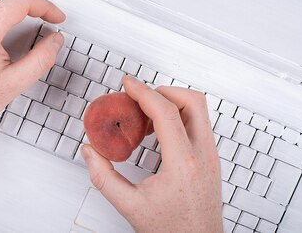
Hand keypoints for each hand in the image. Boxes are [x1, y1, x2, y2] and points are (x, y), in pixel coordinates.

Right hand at [81, 76, 221, 232]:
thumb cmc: (173, 231)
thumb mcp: (129, 206)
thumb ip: (103, 177)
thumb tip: (90, 152)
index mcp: (183, 163)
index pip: (166, 112)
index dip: (144, 92)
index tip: (128, 84)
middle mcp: (203, 156)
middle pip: (192, 101)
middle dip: (163, 91)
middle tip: (139, 97)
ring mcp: (211, 157)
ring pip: (198, 111)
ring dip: (171, 104)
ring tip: (145, 117)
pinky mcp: (211, 161)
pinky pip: (198, 126)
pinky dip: (178, 119)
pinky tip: (158, 133)